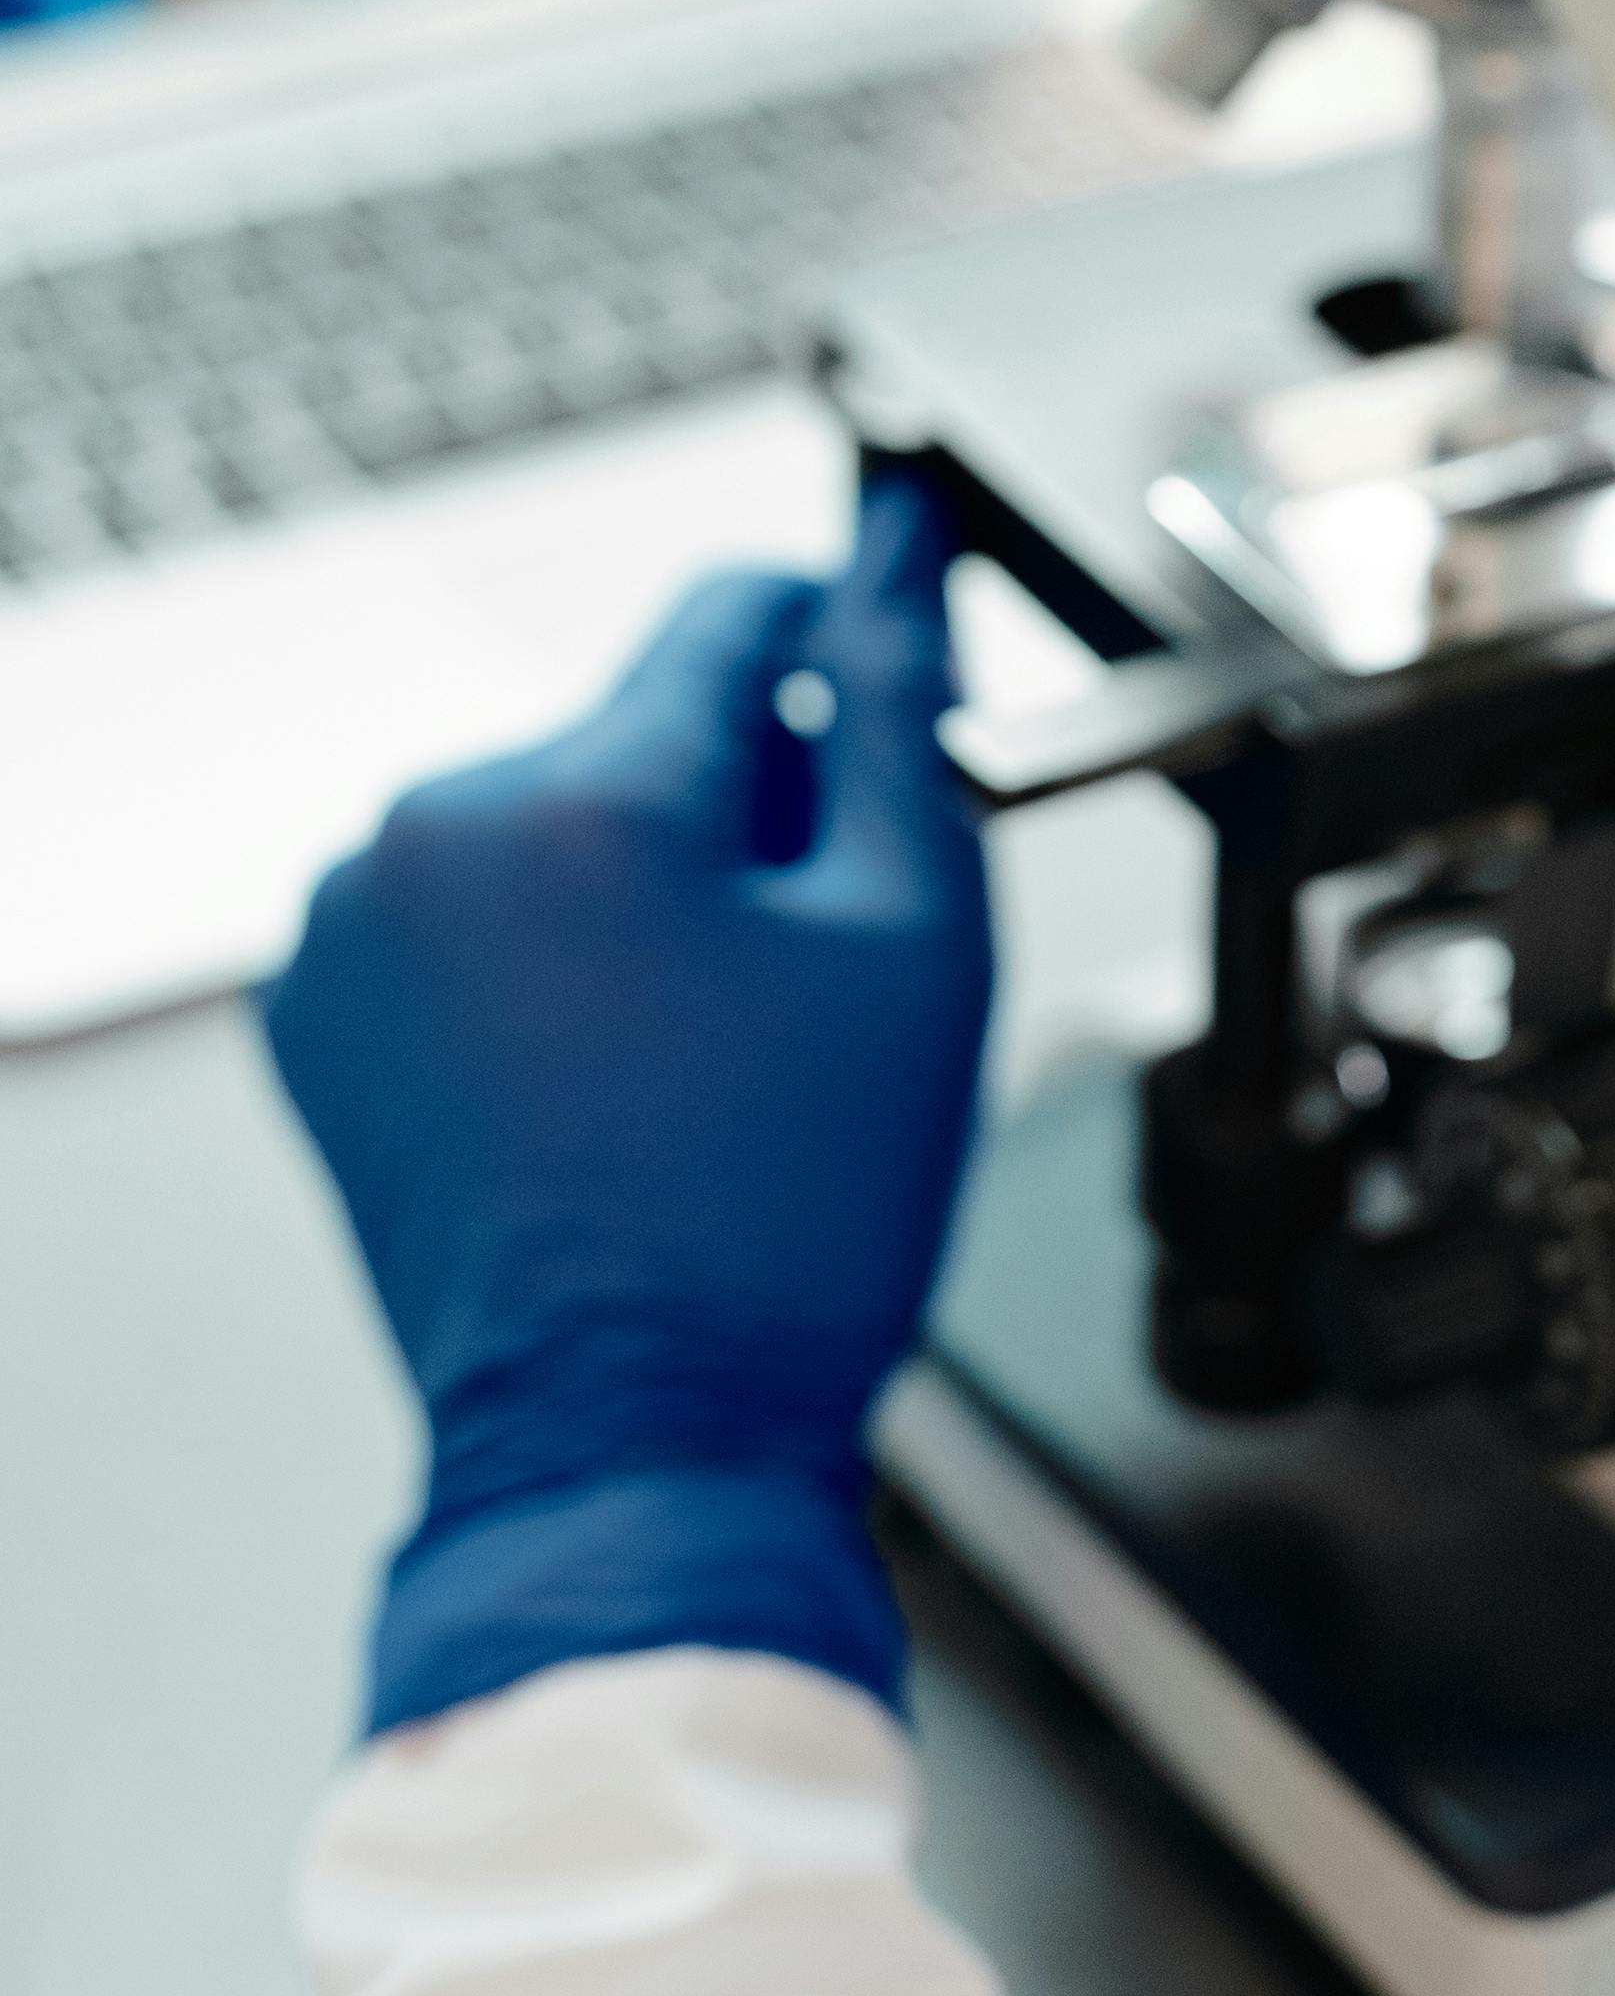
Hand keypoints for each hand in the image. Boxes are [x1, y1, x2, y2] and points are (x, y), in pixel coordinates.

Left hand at [266, 479, 991, 1733]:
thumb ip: (907, 712)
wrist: (635, 1438)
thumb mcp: (917, 937)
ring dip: (641, 877)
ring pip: (556, 817)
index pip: (736, 612)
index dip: (840, 625)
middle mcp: (433, 833)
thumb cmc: (788, 1222)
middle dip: (744, 803)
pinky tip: (616, 1074)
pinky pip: (468, 911)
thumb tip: (898, 557)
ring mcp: (350, 927)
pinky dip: (546, 955)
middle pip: (643, 727)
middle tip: (817, 962)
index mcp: (589, 797)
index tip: (886, 649)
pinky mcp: (316, 1012)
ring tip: (712, 1044)